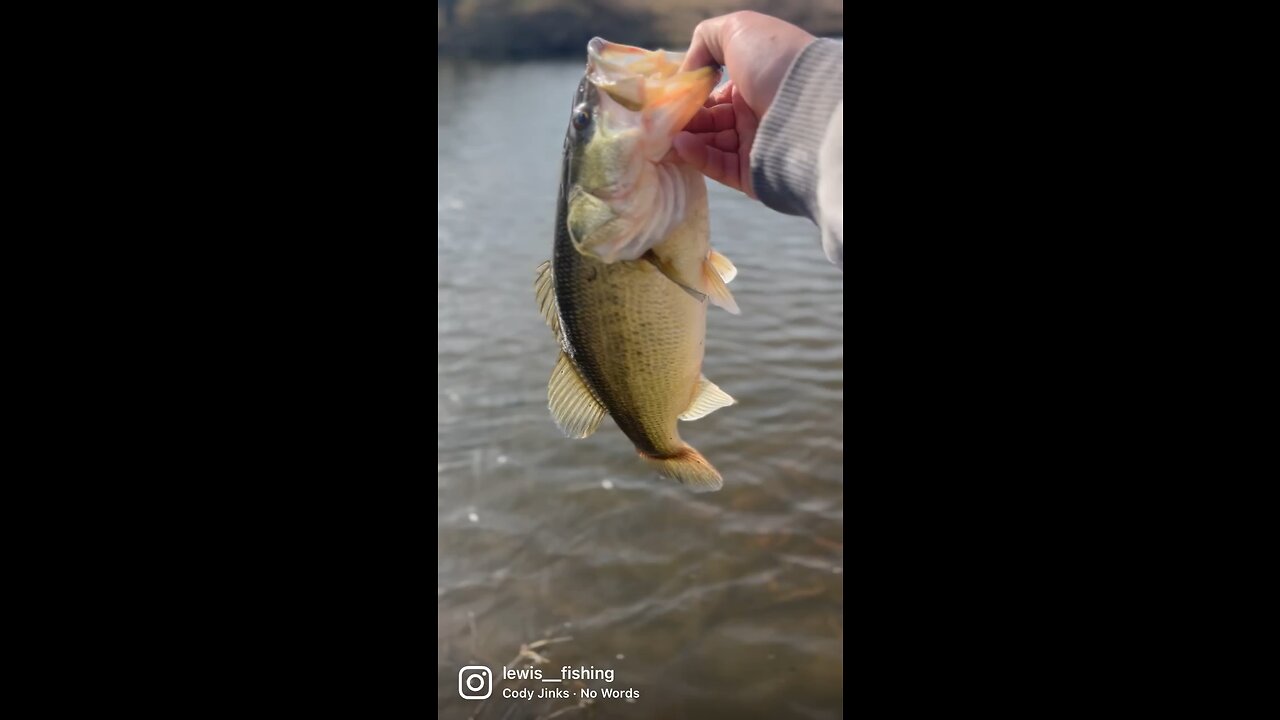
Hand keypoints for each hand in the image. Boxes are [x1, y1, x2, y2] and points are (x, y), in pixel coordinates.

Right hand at [674, 12, 814, 196]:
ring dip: (684, 139)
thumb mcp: (737, 30)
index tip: (666, 97)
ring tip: (663, 135)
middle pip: (708, 121)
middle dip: (682, 120)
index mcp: (754, 80)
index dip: (689, 95)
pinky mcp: (752, 174)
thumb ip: (705, 41)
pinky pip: (718, 166)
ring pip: (709, 145)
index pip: (713, 93)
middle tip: (656, 120)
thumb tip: (686, 71)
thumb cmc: (774, 61)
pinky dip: (696, 156)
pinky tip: (680, 145)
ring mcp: (754, 144)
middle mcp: (755, 112)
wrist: (808, 105)